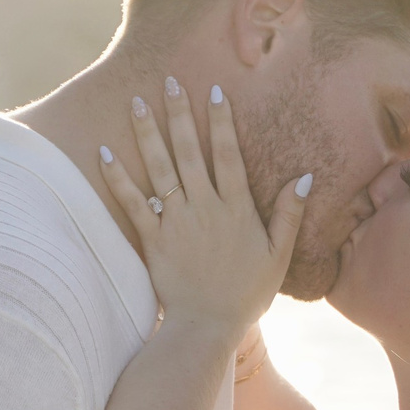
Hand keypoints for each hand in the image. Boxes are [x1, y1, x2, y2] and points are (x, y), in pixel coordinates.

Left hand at [100, 78, 308, 339]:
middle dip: (180, 114)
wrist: (208, 327)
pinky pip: (134, 203)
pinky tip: (104, 154)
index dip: (221, 122)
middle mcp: (206, 208)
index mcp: (237, 209)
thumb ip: (290, 214)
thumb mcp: (278, 256)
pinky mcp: (153, 239)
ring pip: (161, 169)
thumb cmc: (246, 295)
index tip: (213, 92)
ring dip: (148, 134)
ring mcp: (177, 222)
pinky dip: (118, 179)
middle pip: (191, 152)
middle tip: (170, 82)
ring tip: (138, 103)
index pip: (228, 156)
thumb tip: (305, 177)